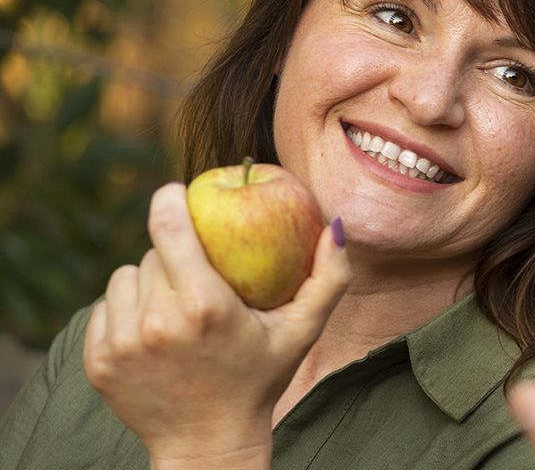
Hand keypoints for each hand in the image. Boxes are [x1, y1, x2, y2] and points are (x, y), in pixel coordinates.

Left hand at [83, 183, 349, 467]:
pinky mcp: (98, 361)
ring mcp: (122, 343)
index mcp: (204, 306)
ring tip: (176, 306)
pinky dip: (127, 311)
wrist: (209, 444)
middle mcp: (157, 322)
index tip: (177, 192)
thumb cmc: (261, 379)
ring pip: (124, 277)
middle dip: (173, 254)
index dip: (169, 199)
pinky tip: (153, 332)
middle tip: (197, 276)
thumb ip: (329, 278)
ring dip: (147, 282)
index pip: (168, 226)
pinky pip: (105, 308)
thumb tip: (334, 224)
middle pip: (151, 253)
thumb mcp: (303, 331)